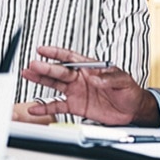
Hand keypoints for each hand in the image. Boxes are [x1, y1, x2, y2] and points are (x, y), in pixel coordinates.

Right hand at [19, 45, 159, 126]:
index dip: (56, 53)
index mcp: (90, 67)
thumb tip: (96, 78)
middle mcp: (79, 78)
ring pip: (54, 85)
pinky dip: (45, 108)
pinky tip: (35, 108)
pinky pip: (57, 106)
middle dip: (45, 68)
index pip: (70, 58)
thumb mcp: (124, 81)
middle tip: (33, 65)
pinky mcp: (75, 106)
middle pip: (59, 71)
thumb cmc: (129, 91)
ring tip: (27, 75)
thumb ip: (110, 78)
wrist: (132, 110)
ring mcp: (76, 92)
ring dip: (40, 81)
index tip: (42, 50)